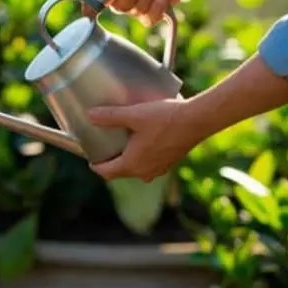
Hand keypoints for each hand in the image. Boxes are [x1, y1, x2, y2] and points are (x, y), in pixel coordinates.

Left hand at [87, 99, 201, 181]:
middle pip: (121, 172)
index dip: (96, 166)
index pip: (107, 172)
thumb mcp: (134, 115)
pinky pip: (150, 165)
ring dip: (128, 162)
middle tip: (104, 150)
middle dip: (111, 164)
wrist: (197, 120)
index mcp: (132, 164)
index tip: (91, 159)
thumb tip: (90, 115)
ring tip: (123, 146)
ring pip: (137, 170)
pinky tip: (144, 144)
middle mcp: (145, 172)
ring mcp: (159, 169)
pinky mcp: (170, 162)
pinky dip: (142, 159)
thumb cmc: (165, 119)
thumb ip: (110, 116)